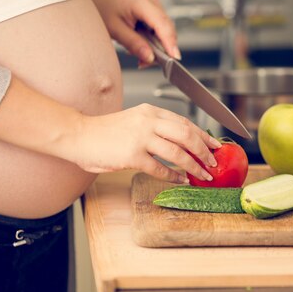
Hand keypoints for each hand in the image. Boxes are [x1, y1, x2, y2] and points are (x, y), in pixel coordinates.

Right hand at [71, 104, 220, 182]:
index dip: (203, 135)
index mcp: (150, 111)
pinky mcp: (132, 155)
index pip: (184, 122)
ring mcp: (140, 138)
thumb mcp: (134, 121)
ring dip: (194, 166)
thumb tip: (181, 143)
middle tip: (213, 162)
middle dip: (204, 151)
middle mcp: (148, 121)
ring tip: (202, 175)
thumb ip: (155, 127)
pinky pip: (160, 168)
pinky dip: (174, 176)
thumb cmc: (104, 132)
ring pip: (178, 152)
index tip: (215, 145)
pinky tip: (181, 180)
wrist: (78, 135)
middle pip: (187, 134)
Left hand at [82, 0, 180, 66]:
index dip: (170, 43)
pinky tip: (141, 47)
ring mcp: (153, 7)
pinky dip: (153, 42)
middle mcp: (151, 3)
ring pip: (164, 32)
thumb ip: (134, 44)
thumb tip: (150, 57)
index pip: (163, 25)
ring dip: (156, 47)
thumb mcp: (114, 29)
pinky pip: (159, 30)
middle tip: (145, 63)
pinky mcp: (152, 12)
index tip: (174, 58)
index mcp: (142, 3)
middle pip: (167, 30)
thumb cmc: (100, 6)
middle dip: (161, 50)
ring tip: (139, 57)